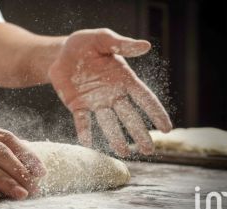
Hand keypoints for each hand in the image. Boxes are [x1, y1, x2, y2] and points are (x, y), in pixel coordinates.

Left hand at [49, 28, 171, 155]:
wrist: (60, 53)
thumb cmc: (85, 45)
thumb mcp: (102, 39)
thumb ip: (121, 44)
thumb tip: (145, 46)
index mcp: (123, 79)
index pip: (144, 98)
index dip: (155, 112)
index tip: (167, 129)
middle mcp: (112, 94)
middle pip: (129, 116)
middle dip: (139, 133)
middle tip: (148, 151)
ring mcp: (95, 102)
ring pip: (108, 122)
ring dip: (115, 137)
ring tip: (123, 152)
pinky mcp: (77, 106)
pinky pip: (82, 120)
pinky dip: (85, 131)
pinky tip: (88, 143)